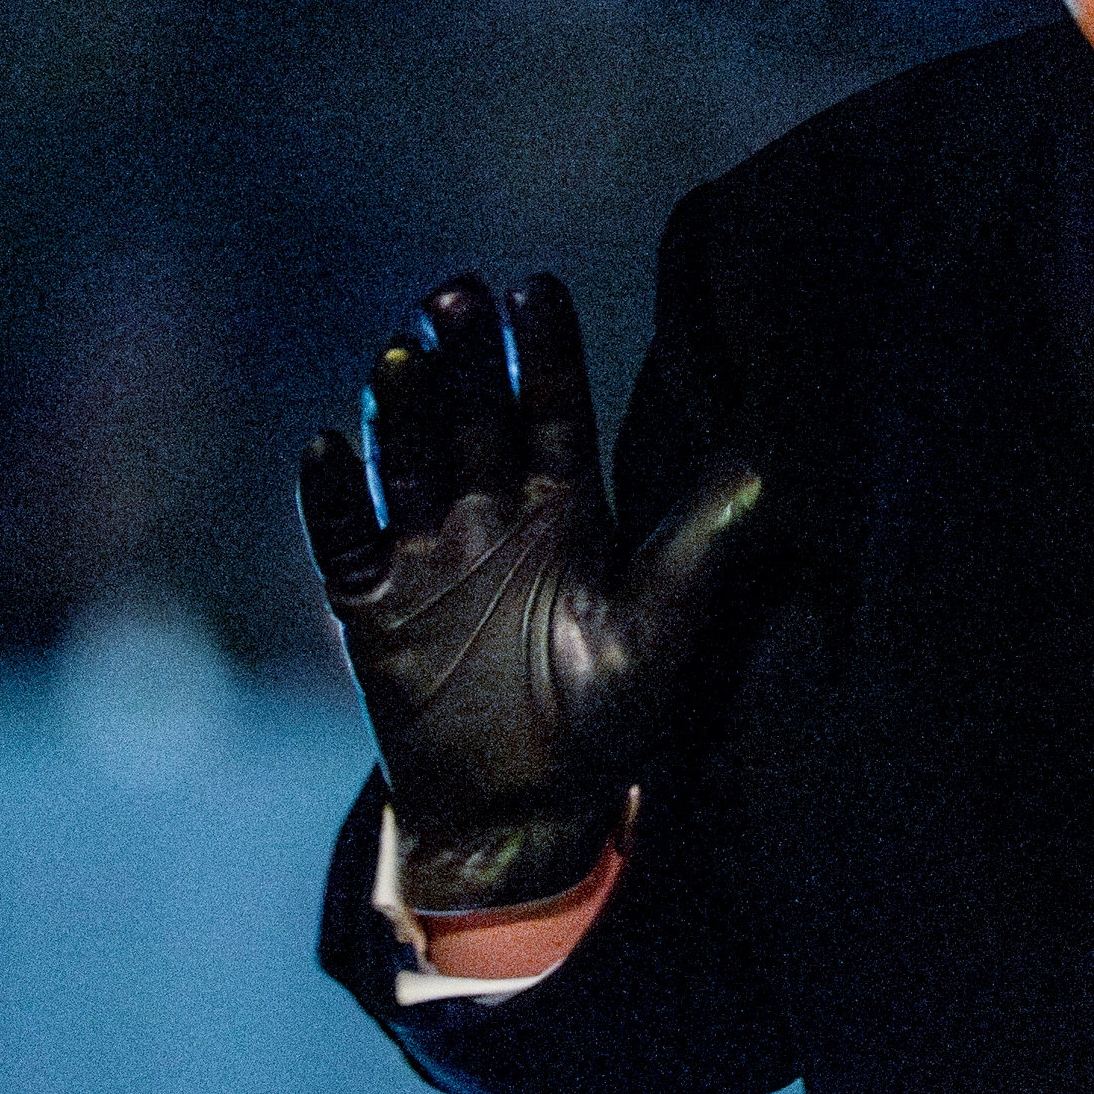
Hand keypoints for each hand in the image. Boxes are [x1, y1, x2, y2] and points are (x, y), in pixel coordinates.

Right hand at [297, 272, 763, 915]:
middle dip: (468, 358)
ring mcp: (429, 555)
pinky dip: (334, 498)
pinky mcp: (374, 606)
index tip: (535, 286)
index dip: (546, 352)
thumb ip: (700, 543)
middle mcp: (495, 516)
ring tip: (401, 350)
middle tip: (455, 293)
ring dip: (403, 409)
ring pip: (411, 463)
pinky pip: (346, 541)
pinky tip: (327, 447)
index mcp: (569, 510)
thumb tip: (767, 464)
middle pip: (476, 420)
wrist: (525, 808)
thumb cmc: (605, 713)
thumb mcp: (660, 625)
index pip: (555, 411)